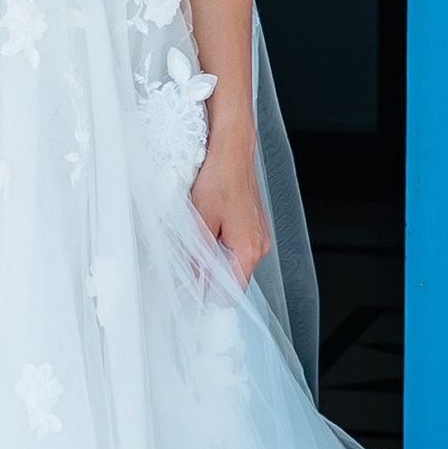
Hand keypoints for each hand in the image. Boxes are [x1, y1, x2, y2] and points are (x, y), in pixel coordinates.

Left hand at [189, 133, 270, 289]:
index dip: (210, 297)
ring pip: (234, 261)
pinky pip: (237, 245)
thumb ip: (198, 259)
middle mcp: (259, 246)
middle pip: (234, 278)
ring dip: (215, 257)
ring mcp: (259, 234)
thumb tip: (195, 284)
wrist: (231, 151)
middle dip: (211, 275)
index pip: (232, 293)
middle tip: (188, 263)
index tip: (194, 296)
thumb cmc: (218, 180)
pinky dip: (221, 243)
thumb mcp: (199, 223)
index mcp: (248, 250)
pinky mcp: (254, 224)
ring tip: (197, 238)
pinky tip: (208, 227)